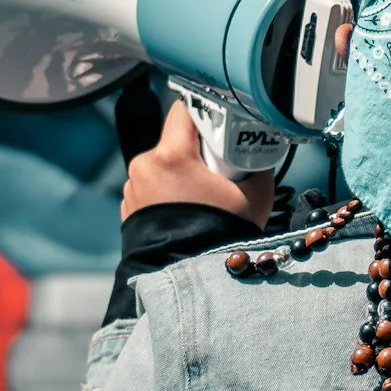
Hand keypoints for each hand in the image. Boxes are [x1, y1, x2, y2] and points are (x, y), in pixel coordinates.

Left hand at [120, 96, 273, 227]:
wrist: (192, 281)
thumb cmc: (222, 236)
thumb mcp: (256, 195)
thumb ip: (257, 162)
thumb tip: (260, 147)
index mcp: (171, 157)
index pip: (184, 110)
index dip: (206, 112)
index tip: (223, 127)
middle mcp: (144, 167)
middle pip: (175, 139)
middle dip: (198, 148)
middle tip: (220, 168)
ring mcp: (133, 188)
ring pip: (163, 162)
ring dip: (182, 170)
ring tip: (204, 194)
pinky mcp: (129, 206)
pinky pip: (152, 185)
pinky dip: (169, 190)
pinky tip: (187, 208)